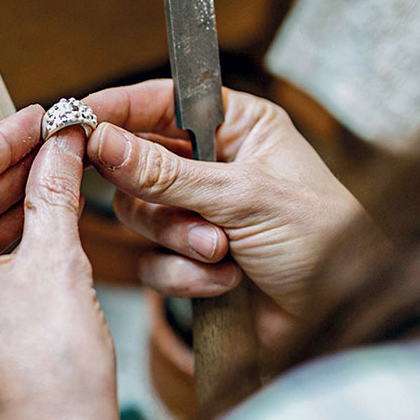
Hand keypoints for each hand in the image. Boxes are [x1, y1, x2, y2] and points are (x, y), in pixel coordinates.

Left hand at [0, 106, 118, 419]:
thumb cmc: (52, 376)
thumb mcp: (59, 263)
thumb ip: (54, 192)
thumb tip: (62, 144)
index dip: (2, 138)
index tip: (42, 120)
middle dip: (7, 171)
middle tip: (57, 143)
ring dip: (5, 206)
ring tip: (56, 175)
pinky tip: (38, 222)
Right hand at [83, 81, 376, 316]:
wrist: (343, 317)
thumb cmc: (324, 240)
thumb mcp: (242, 196)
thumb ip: (164, 172)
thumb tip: (101, 140)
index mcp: (239, 127)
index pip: (161, 102)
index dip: (117, 110)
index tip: (76, 121)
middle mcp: (217, 166)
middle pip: (138, 166)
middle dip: (162, 201)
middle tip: (181, 213)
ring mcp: (203, 215)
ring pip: (143, 219)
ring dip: (179, 241)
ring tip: (223, 252)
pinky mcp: (195, 262)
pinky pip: (154, 263)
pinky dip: (186, 276)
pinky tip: (227, 281)